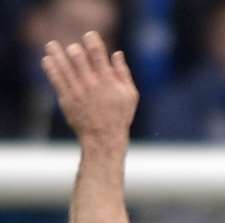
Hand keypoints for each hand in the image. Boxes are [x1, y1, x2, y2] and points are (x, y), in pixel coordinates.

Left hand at [42, 31, 137, 146]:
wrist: (104, 138)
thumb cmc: (119, 116)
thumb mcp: (130, 95)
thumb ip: (124, 73)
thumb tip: (117, 53)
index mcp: (108, 81)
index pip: (98, 54)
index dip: (92, 41)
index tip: (89, 35)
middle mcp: (92, 83)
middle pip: (78, 56)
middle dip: (75, 49)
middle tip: (74, 49)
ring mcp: (78, 91)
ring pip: (64, 65)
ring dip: (56, 53)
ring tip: (51, 45)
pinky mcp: (67, 99)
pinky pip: (56, 79)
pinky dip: (50, 67)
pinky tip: (47, 59)